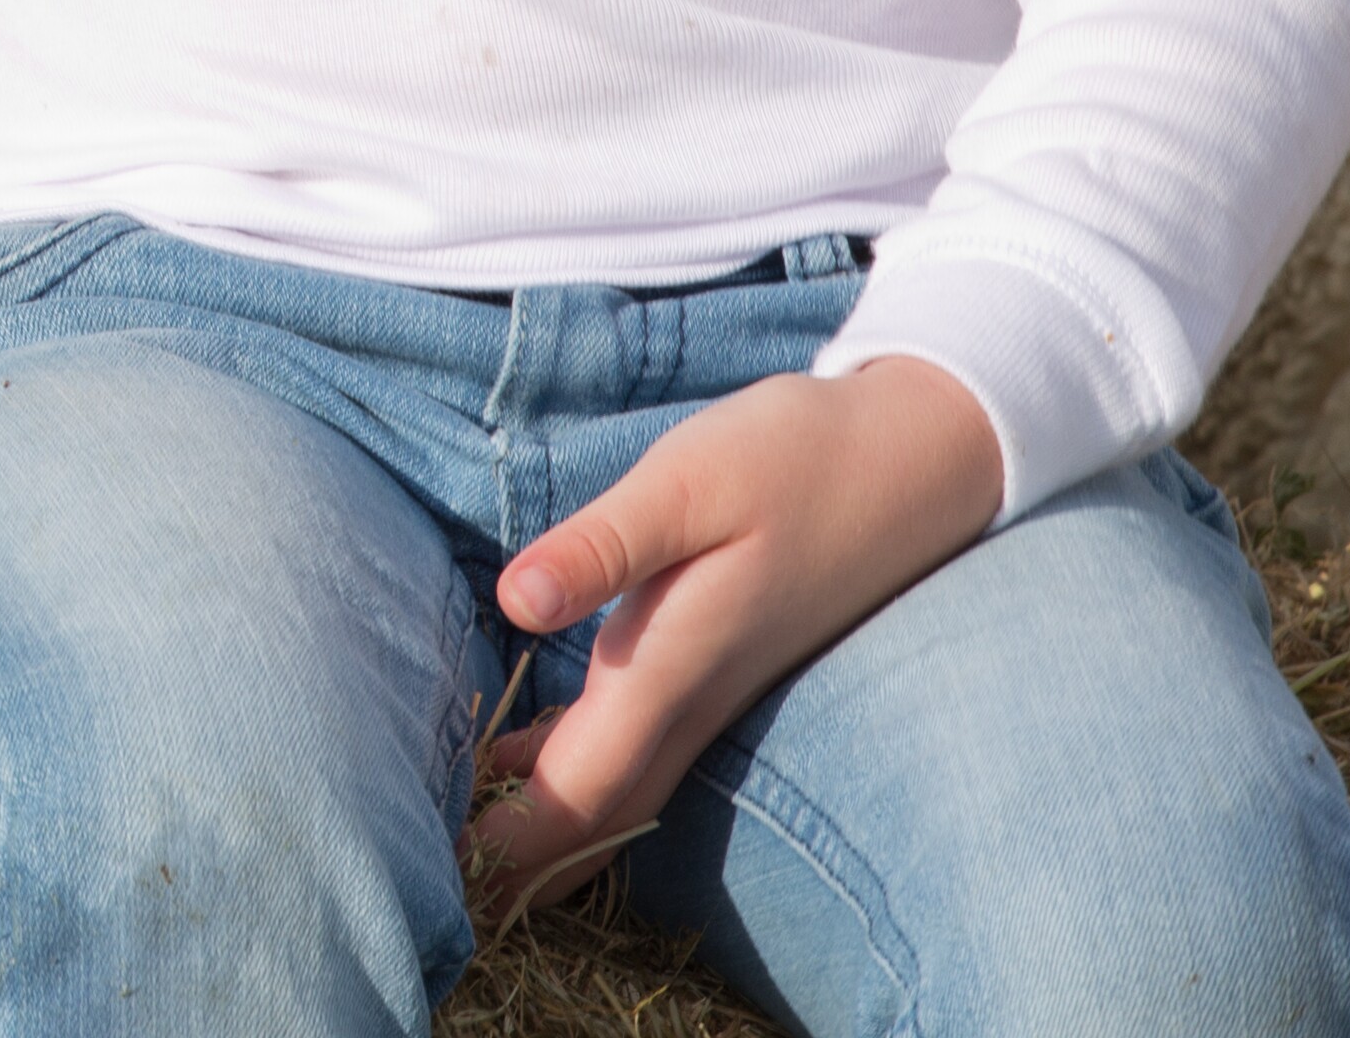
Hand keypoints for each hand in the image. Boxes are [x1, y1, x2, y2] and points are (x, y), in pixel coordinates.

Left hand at [466, 359, 1003, 920]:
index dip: (508, 847)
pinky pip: (631, 749)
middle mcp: (691, 703)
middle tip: (431, 891)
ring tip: (449, 838)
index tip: (438, 881)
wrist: (918, 458)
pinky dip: (568, 770)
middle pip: (595, 818)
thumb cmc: (796, 458)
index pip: (577, 796)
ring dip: (539, 820)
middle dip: (516, 863)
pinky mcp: (715, 667)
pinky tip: (510, 753)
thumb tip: (514, 601)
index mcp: (670, 672)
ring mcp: (710, 692)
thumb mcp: (687, 481)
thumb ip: (602, 547)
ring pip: (617, 790)